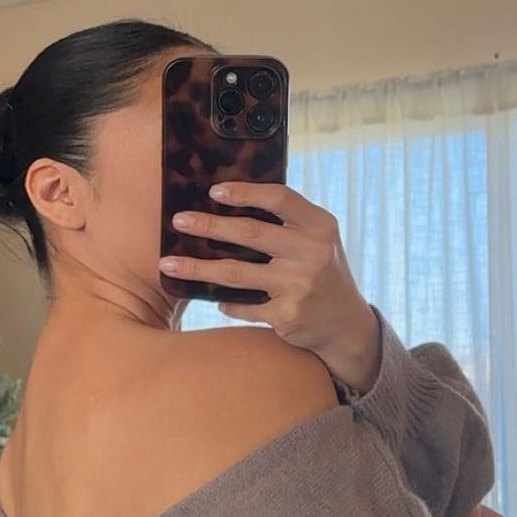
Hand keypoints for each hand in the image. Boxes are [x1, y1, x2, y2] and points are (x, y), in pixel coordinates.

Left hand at [160, 181, 381, 388]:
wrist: (346, 325)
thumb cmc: (322, 273)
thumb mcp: (318, 241)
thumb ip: (288, 223)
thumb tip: (227, 205)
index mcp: (320, 226)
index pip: (280, 198)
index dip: (245, 192)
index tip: (214, 191)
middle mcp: (312, 253)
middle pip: (250, 233)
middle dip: (209, 226)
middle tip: (178, 221)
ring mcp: (299, 285)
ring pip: (236, 273)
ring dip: (197, 267)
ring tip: (169, 263)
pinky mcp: (287, 315)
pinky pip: (243, 306)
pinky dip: (225, 303)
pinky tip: (213, 299)